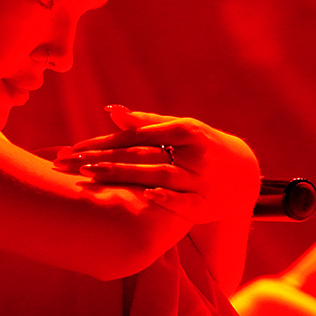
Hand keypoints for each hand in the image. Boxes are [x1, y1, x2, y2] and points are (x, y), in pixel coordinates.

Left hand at [51, 105, 260, 224]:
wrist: (244, 175)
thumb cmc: (202, 148)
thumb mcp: (180, 130)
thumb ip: (147, 124)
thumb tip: (112, 111)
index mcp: (184, 130)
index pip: (135, 136)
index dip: (102, 143)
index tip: (73, 150)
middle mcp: (192, 152)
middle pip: (142, 154)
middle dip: (104, 158)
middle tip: (70, 164)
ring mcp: (200, 178)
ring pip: (159, 176)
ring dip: (126, 175)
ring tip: (92, 175)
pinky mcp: (207, 204)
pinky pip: (186, 203)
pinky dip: (168, 199)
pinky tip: (147, 196)